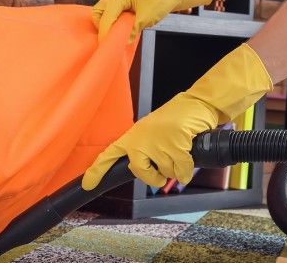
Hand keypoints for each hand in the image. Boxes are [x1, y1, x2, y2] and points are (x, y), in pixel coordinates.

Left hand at [82, 44, 271, 188]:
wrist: (199, 103)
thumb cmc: (179, 118)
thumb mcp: (156, 132)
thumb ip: (149, 150)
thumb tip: (153, 173)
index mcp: (134, 135)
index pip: (110, 153)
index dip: (98, 170)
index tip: (88, 184)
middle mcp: (141, 138)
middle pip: (140, 171)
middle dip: (153, 178)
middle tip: (161, 175)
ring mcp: (158, 141)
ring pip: (164, 171)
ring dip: (175, 169)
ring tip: (181, 153)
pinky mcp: (175, 143)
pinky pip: (180, 168)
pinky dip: (186, 169)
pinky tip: (188, 162)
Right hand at [91, 0, 214, 40]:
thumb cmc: (159, 1)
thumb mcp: (146, 17)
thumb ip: (133, 29)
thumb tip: (123, 42)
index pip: (106, 17)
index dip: (104, 32)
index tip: (106, 45)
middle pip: (97, 13)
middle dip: (100, 27)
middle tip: (108, 39)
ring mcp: (118, 1)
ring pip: (102, 14)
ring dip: (104, 25)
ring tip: (113, 36)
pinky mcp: (122, 6)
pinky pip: (110, 15)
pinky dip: (111, 24)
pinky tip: (118, 32)